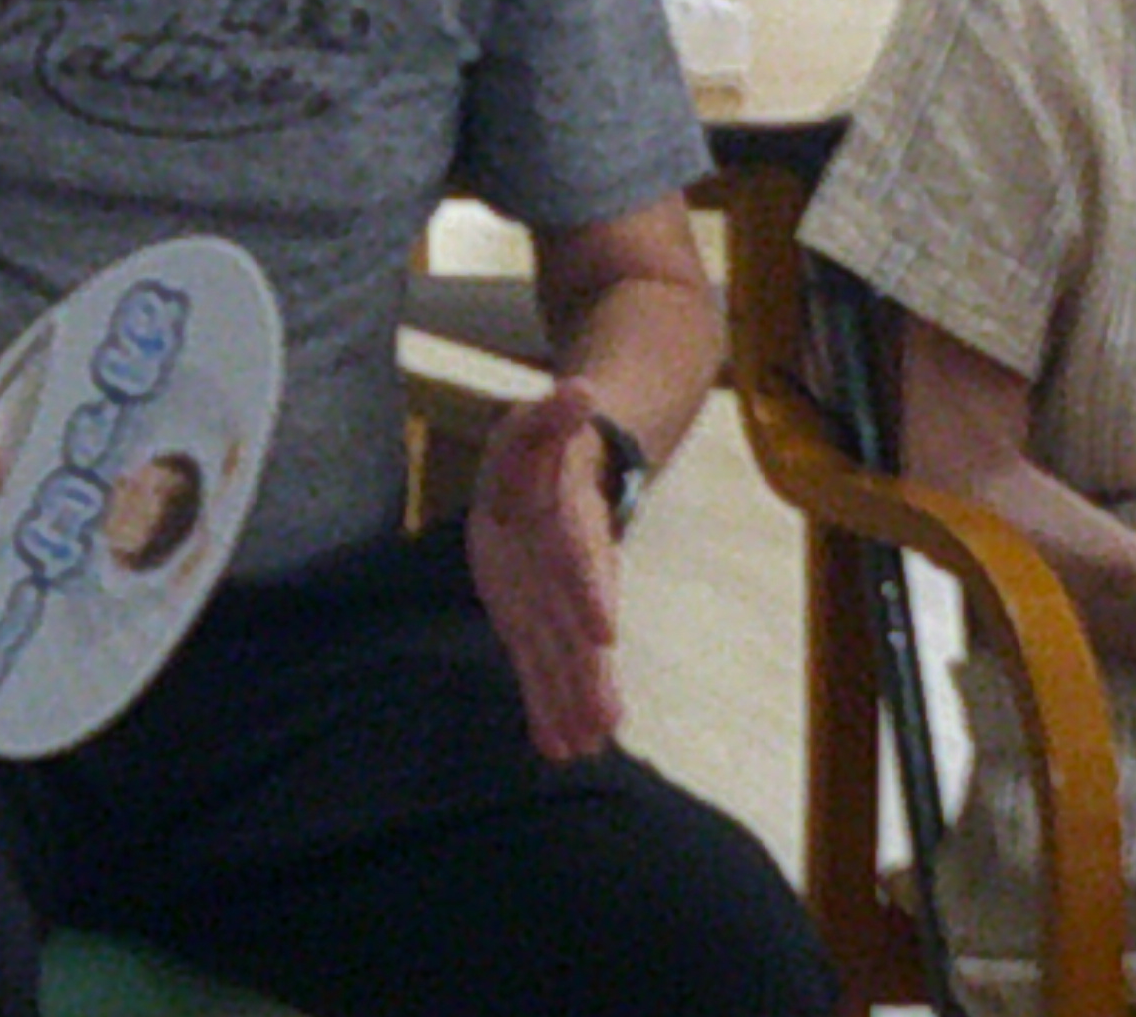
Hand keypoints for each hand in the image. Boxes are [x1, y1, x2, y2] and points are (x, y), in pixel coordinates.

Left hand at [467, 378, 624, 761]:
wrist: (547, 480)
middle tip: (607, 721)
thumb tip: (578, 388)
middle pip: (580, 628)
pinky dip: (544, 705)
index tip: (604, 631)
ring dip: (573, 701)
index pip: (583, 559)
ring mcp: (550, 604)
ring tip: (587, 747)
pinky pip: (535, 666)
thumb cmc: (538, 452)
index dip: (590, 591)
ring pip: (562, 658)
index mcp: (571, 527)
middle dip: (591, 673)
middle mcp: (568, 575)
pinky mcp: (528, 622)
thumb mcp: (537, 426)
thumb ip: (554, 414)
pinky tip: (557, 747)